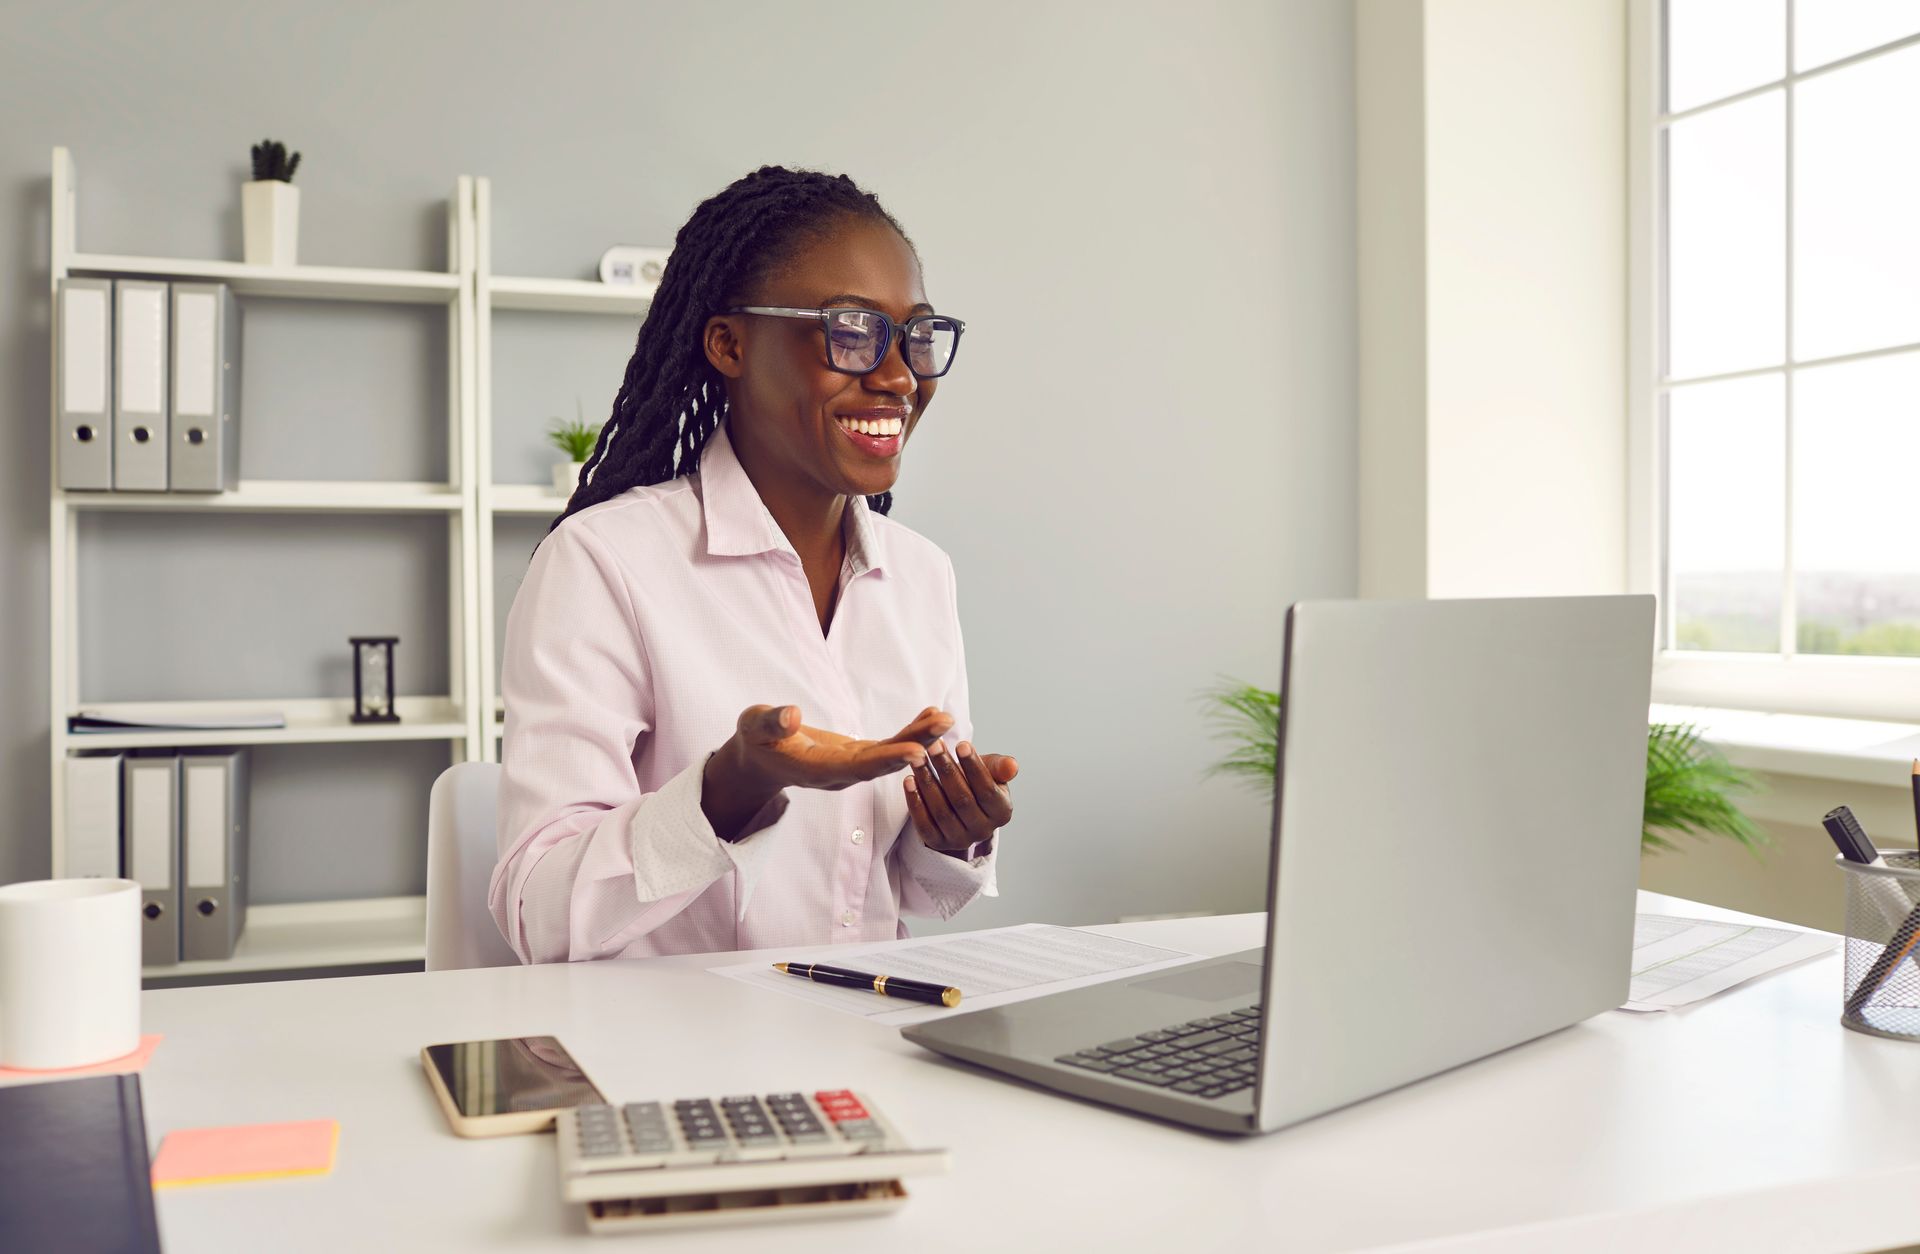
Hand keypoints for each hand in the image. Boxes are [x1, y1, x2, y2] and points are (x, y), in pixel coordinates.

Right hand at [703, 704, 952, 839]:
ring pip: (890, 755)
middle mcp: (840, 774)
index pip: (858, 768)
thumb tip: (792, 715)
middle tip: (944, 727)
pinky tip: (931, 717)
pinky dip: (910, 733)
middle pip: (883, 763)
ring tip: (945, 718)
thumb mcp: (755, 726)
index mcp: (816, 770)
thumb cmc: (756, 740)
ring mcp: (851, 767)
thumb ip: (772, 722)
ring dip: (920, 738)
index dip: (888, 760)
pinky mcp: (857, 756)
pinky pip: (888, 746)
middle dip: (915, 746)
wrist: (760, 759)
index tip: (917, 751)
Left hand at [904, 740, 1017, 856]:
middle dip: (947, 770)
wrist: (958, 803)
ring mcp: (960, 840)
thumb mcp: (991, 771)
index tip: (961, 743)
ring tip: (917, 759)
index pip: (987, 790)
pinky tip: (909, 780)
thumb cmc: (976, 781)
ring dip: (928, 783)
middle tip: (934, 746)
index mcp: (1001, 813)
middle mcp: (983, 831)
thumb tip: (1012, 767)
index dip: (974, 767)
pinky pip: (924, 823)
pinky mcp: (938, 843)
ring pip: (942, 811)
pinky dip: (915, 801)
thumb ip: (1000, 767)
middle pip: (962, 800)